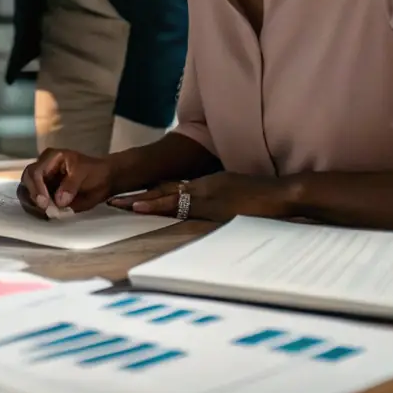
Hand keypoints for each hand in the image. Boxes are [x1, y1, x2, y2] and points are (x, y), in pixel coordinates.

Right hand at [17, 148, 116, 217]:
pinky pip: (33, 201)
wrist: (103, 180)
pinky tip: (46, 215)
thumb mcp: (84, 173)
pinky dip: (37, 210)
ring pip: (26, 191)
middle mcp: (42, 167)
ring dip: (32, 204)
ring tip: (45, 213)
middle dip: (33, 196)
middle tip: (45, 209)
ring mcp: (41, 181)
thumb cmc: (94, 172)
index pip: (36, 172)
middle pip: (27, 181)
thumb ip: (71, 185)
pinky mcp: (43, 193)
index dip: (38, 188)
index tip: (45, 203)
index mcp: (50, 157)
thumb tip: (59, 201)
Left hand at [110, 172, 291, 221]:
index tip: (130, 198)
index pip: (171, 189)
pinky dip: (158, 205)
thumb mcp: (232, 193)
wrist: (278, 194)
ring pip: (165, 197)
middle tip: (113, 200)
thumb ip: (216, 198)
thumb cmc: (260, 195)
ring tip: (120, 203)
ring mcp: (204, 196)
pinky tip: (142, 206)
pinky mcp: (208, 205)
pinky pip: (177, 206)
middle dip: (138, 197)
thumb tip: (204, 207)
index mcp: (205, 185)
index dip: (150, 193)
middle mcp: (200, 188)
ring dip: (142, 201)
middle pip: (162, 191)